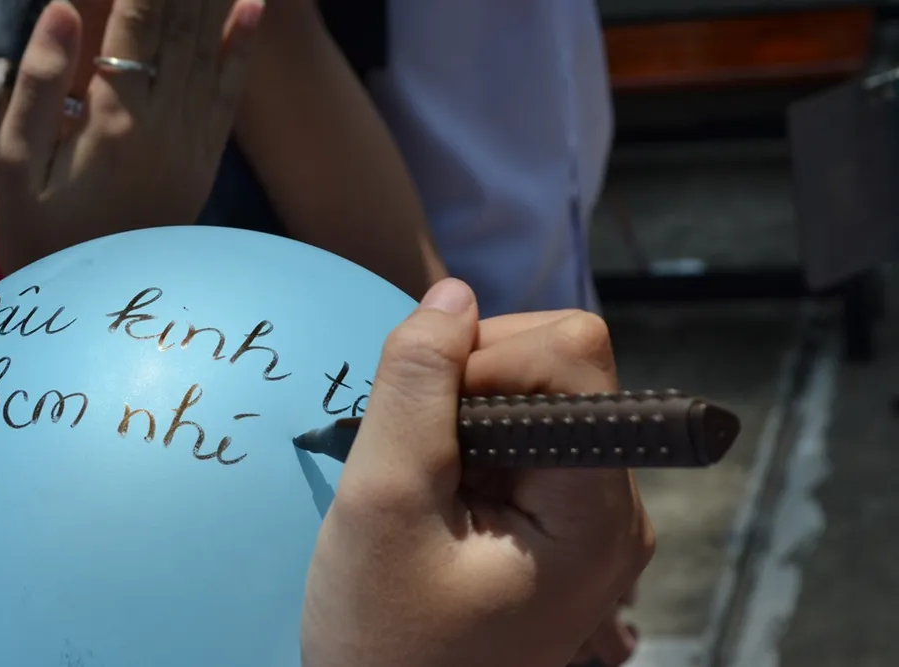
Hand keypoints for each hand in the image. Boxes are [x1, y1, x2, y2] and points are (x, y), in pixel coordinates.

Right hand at [0, 0, 263, 272]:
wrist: (100, 309)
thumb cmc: (42, 237)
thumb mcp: (17, 169)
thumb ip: (37, 88)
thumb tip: (60, 9)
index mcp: (114, 121)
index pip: (136, 21)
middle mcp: (165, 126)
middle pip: (179, 27)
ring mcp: (193, 147)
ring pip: (210, 51)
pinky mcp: (206, 165)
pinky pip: (229, 98)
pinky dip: (241, 48)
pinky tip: (250, 6)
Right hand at [301, 278, 654, 666]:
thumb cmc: (384, 640)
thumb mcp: (383, 504)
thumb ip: (415, 388)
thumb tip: (453, 295)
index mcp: (598, 511)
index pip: (572, 353)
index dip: (486, 358)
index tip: (422, 421)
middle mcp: (616, 504)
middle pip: (560, 361)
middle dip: (472, 383)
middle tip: (418, 456)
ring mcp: (593, 510)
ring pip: (537, 388)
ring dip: (464, 411)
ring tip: (427, 484)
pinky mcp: (564, 513)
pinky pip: (526, 429)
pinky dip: (469, 437)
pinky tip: (441, 490)